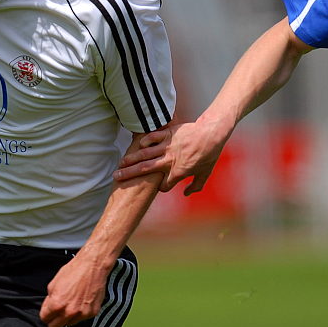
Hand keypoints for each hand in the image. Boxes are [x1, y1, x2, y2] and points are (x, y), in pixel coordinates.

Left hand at [39, 253, 109, 326]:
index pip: (44, 319)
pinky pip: (82, 318)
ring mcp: (82, 313)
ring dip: (69, 317)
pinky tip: (82, 301)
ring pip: (69, 324)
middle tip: (58, 311)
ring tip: (73, 302)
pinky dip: (81, 312)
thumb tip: (48, 307)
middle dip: (54, 320)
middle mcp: (69, 312)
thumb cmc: (75, 270)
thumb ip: (49, 299)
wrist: (93, 266)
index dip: (46, 314)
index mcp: (57, 304)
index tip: (48, 312)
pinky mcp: (92, 312)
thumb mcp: (54, 283)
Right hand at [114, 118, 230, 195]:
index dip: (162, 188)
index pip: (163, 186)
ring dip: (131, 159)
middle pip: (145, 170)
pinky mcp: (167, 134)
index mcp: (177, 172)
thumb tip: (186, 193)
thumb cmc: (209, 154)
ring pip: (144, 154)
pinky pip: (152, 137)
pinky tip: (138, 146)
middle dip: (129, 175)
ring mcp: (166, 146)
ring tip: (120, 164)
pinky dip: (144, 141)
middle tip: (116, 177)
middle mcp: (169, 160)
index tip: (161, 187)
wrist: (211, 133)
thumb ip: (195, 186)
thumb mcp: (205, 173)